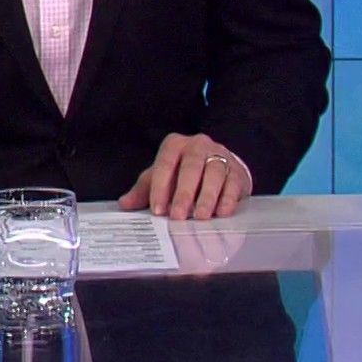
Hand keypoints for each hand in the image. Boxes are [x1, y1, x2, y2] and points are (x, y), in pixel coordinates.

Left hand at [117, 133, 248, 219]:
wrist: (217, 165)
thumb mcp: (162, 177)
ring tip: (200, 216)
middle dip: (184, 193)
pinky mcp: (237, 170)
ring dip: (207, 196)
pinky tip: (221, 212)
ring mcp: (220, 156)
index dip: (160, 186)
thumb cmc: (184, 173)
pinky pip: (233, 182)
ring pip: (215, 172)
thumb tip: (124, 203)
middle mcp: (199, 146)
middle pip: (192, 166)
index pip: (165, 162)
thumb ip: (144, 190)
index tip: (157, 209)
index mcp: (175, 145)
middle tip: (178, 216)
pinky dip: (228, 198)